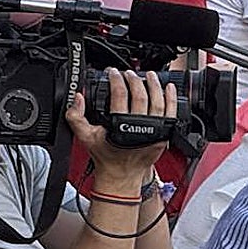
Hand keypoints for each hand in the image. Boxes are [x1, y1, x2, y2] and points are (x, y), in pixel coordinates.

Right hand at [66, 69, 177, 184]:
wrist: (122, 176)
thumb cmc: (106, 157)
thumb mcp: (85, 137)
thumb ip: (76, 116)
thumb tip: (78, 97)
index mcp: (120, 125)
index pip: (119, 94)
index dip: (116, 79)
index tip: (113, 72)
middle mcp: (139, 127)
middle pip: (140, 95)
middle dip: (134, 79)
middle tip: (128, 73)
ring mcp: (153, 131)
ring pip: (157, 102)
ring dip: (154, 85)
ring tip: (149, 75)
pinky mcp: (163, 134)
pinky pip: (171, 113)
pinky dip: (171, 99)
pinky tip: (169, 88)